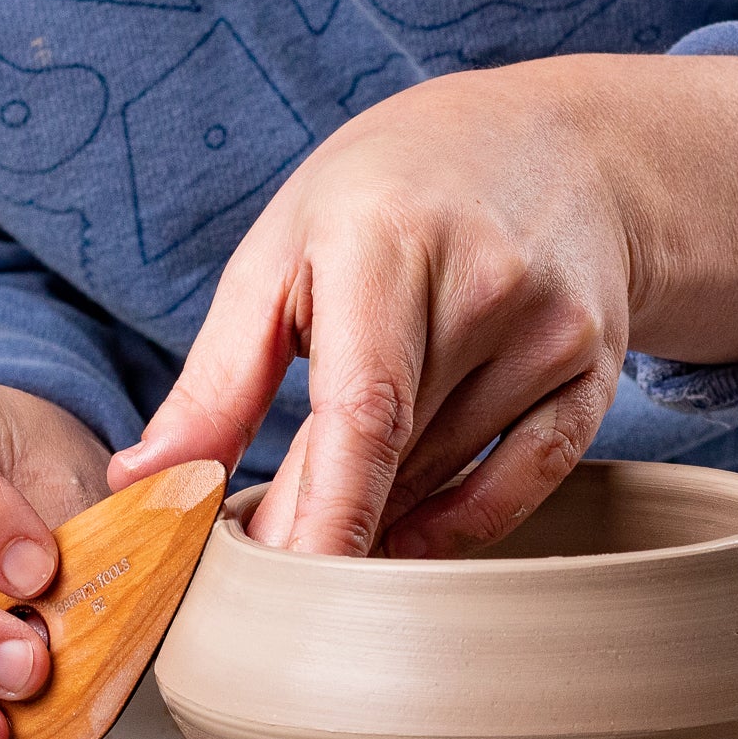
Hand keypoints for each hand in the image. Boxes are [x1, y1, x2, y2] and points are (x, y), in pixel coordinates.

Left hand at [109, 54, 737, 555]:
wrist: (559, 144)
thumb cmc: (390, 196)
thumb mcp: (284, 252)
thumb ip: (218, 379)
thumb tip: (145, 484)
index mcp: (389, 244)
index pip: (364, 410)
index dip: (329, 514)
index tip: (287, 594)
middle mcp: (487, 287)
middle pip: (396, 458)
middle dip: (324, 523)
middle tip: (265, 557)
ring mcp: (554, 333)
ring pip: (448, 476)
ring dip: (381, 509)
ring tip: (335, 493)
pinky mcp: (592, 373)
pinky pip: (527, 482)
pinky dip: (461, 522)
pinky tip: (410, 533)